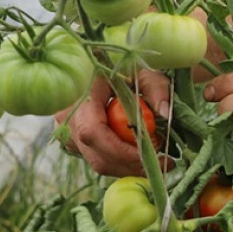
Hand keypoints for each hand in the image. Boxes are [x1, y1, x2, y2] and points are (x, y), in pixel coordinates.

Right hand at [56, 71, 171, 176]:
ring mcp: (68, 132)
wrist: (97, 65)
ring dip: (130, 166)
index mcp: (80, 95)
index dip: (122, 151)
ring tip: (157, 158)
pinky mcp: (74, 141)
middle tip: (165, 163)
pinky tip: (140, 153)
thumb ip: (156, 87)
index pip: (93, 132)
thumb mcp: (143, 70)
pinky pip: (97, 158)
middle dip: (133, 165)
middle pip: (97, 156)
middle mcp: (67, 117)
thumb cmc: (121, 65)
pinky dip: (121, 161)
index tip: (152, 154)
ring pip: (98, 162)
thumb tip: (165, 112)